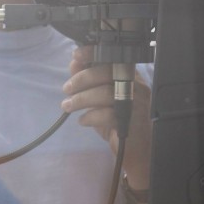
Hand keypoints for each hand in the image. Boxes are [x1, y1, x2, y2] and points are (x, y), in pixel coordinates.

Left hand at [61, 45, 151, 187]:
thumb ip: (89, 80)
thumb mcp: (100, 98)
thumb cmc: (118, 120)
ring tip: (67, 106)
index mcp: (130, 76)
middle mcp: (137, 86)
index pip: (113, 57)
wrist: (137, 151)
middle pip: (107, 73)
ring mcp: (137, 104)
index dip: (94, 53)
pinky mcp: (133, 121)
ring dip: (81, 99)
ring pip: (106, 93)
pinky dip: (90, 117)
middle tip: (66, 89)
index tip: (76, 55)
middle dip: (81, 79)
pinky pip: (108, 115)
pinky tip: (82, 120)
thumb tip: (75, 62)